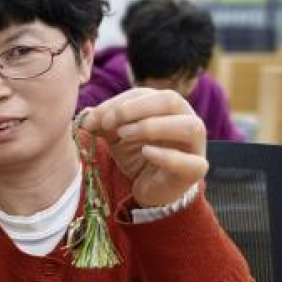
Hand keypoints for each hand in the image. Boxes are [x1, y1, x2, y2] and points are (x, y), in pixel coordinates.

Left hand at [79, 88, 207, 207]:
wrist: (149, 188)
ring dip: (153, 126)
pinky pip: (190, 162)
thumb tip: (86, 116)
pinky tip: (146, 152)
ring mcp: (196, 145)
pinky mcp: (195, 170)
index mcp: (167, 106)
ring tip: (125, 135)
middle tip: (109, 123)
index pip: (145, 93)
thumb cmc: (136, 155)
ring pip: (189, 126)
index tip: (95, 117)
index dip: (118, 102)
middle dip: (135, 108)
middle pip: (171, 100)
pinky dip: (167, 156)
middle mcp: (187, 119)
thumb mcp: (115, 135)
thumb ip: (103, 123)